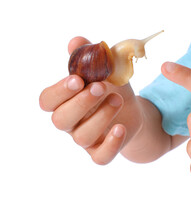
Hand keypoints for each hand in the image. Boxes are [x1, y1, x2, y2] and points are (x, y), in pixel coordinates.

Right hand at [39, 37, 142, 164]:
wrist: (132, 109)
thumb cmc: (113, 87)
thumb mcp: (106, 69)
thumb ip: (90, 57)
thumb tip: (76, 41)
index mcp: (65, 101)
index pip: (48, 101)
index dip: (59, 91)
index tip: (78, 79)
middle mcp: (70, 122)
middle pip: (60, 120)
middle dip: (81, 103)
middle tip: (100, 87)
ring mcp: (85, 139)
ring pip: (82, 137)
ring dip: (101, 117)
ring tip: (118, 100)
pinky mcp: (101, 152)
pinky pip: (100, 158)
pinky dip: (111, 145)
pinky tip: (121, 129)